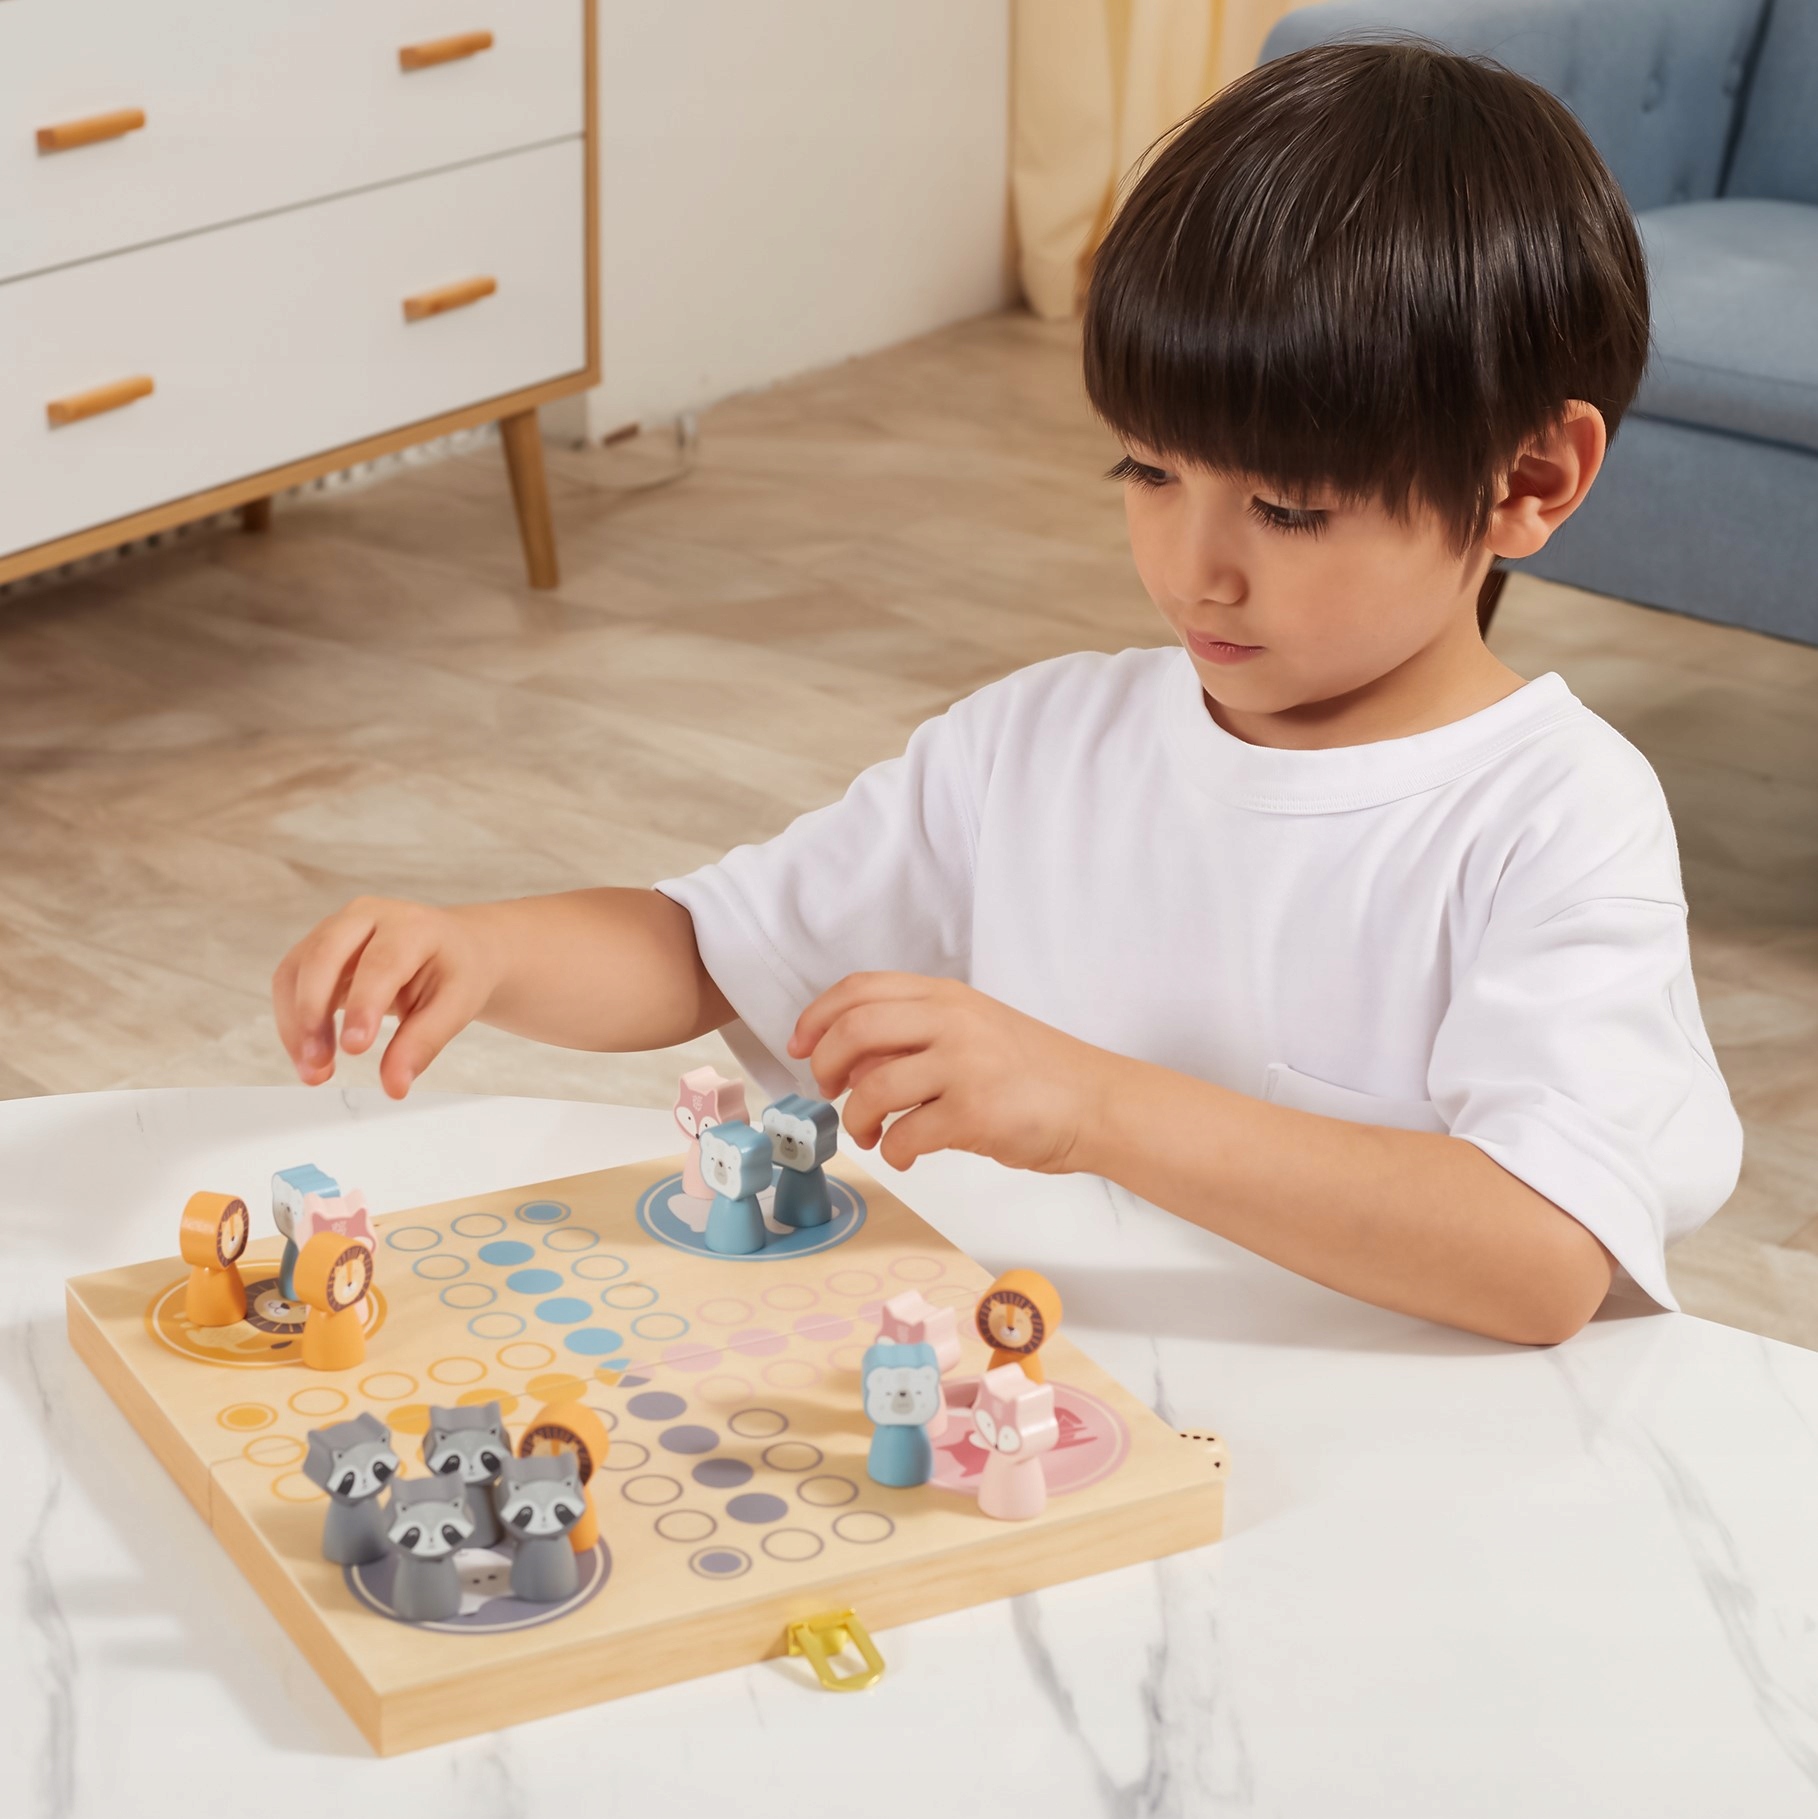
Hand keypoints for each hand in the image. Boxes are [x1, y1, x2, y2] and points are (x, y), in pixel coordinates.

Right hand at [271, 897, 501, 1098]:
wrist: (453, 946)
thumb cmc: (456, 970)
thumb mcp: (457, 1004)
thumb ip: (424, 1043)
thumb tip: (394, 1086)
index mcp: (410, 925)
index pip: (381, 963)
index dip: (363, 1005)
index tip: (355, 1048)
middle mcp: (366, 916)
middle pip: (323, 956)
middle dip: (313, 1013)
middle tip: (319, 1065)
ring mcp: (334, 928)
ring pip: (296, 970)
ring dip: (296, 1024)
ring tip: (313, 1071)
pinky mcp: (315, 948)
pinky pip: (290, 982)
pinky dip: (292, 1022)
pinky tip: (308, 1055)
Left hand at [787, 973, 1115, 1173]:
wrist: (1096, 1101)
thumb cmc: (1034, 1070)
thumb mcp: (974, 1028)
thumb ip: (917, 1034)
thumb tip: (853, 1060)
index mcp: (946, 996)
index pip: (859, 989)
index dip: (816, 1017)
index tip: (799, 1047)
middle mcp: (952, 1022)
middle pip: (854, 1031)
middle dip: (824, 1066)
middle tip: (828, 1092)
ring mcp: (964, 1066)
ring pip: (872, 1089)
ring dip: (856, 1119)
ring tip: (870, 1134)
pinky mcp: (974, 1114)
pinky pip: (905, 1135)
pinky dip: (893, 1152)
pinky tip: (905, 1156)